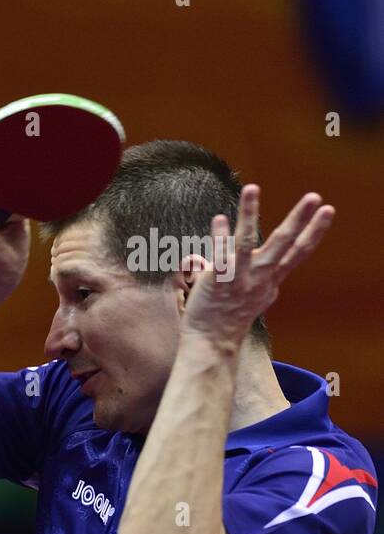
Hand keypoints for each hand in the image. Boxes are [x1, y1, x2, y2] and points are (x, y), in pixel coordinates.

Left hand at [181, 185, 334, 346]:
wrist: (212, 345)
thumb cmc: (226, 319)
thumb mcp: (244, 296)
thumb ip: (236, 272)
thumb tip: (207, 256)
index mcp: (271, 281)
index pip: (298, 252)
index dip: (313, 231)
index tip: (327, 211)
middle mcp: (260, 279)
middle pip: (284, 244)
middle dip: (301, 220)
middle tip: (315, 197)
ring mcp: (239, 280)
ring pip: (247, 241)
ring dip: (250, 213)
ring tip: (252, 187)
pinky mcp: (218, 282)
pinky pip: (219, 255)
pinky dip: (220, 236)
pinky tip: (219, 219)